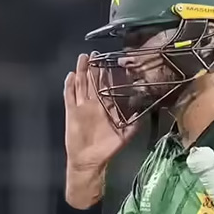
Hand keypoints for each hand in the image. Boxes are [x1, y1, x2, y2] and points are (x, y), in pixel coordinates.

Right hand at [63, 53, 140, 173]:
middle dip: (93, 67)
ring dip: (81, 71)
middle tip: (94, 54)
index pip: (106, 87)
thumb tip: (143, 113)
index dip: (107, 75)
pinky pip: (69, 96)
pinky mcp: (71, 112)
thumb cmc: (106, 148)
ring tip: (82, 58)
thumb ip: (133, 124)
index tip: (110, 62)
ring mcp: (81, 107)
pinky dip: (69, 86)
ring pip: (81, 85)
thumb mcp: (124, 136)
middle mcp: (93, 104)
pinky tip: (70, 75)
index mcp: (106, 107)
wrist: (89, 160)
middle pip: (92, 82)